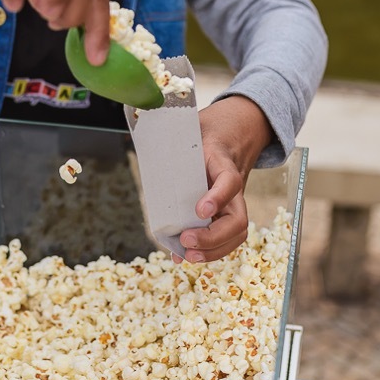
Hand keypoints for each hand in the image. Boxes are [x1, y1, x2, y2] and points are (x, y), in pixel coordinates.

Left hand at [177, 96, 275, 263]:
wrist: (234, 131)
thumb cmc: (207, 132)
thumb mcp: (193, 124)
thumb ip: (172, 128)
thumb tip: (141, 123)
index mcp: (223, 162)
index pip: (229, 181)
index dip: (218, 197)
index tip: (200, 209)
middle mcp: (234, 187)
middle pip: (238, 219)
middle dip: (213, 237)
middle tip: (187, 240)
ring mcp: (233, 202)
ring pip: (236, 234)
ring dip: (212, 250)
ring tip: (187, 255)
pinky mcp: (226, 212)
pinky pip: (224, 237)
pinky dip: (206, 252)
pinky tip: (183, 256)